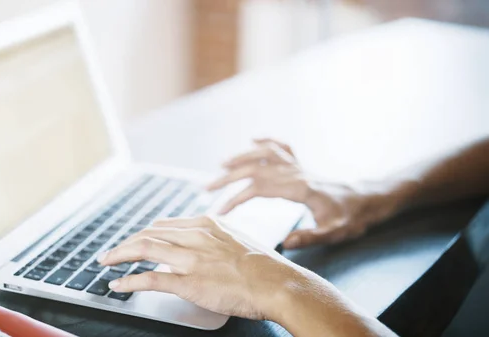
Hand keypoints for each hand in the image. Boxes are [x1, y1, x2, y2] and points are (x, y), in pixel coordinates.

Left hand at [98, 216, 397, 336]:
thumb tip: (197, 245)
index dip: (144, 233)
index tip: (134, 240)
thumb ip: (212, 239)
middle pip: (149, 233)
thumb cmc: (262, 265)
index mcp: (206, 224)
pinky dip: (130, 280)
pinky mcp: (190, 282)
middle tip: (112, 251)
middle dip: (126, 242)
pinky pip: (151, 279)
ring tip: (106, 261)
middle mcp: (195, 236)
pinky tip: (119, 284)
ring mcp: (191, 259)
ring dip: (120, 255)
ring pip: (144, 249)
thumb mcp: (235, 239)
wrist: (277, 282)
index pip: (164, 224)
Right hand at [208, 139, 396, 249]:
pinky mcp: (303, 166)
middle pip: (255, 169)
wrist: (370, 199)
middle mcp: (296, 172)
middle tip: (207, 187)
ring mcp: (299, 166)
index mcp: (299, 188)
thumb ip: (311, 237)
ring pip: (265, 154)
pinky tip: (255, 139)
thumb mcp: (336, 232)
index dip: (236, 198)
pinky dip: (267, 142)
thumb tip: (286, 243)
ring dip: (242, 157)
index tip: (220, 210)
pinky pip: (282, 147)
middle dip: (228, 177)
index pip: (258, 188)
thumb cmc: (353, 217)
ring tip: (222, 165)